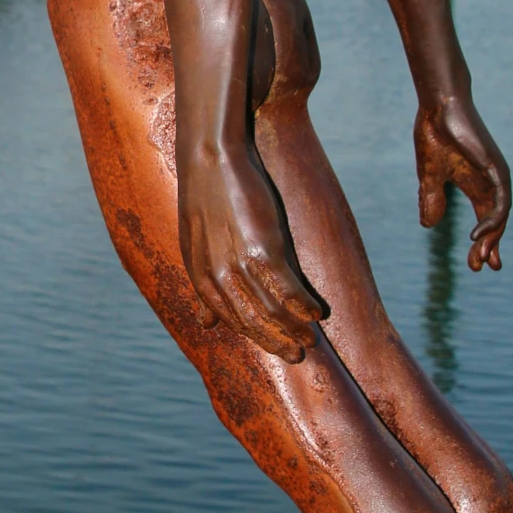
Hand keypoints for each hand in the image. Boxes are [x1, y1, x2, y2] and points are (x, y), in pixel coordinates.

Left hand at [178, 148, 327, 362]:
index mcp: (199, 276)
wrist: (211, 157)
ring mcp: (239, 264)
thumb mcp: (195, 246)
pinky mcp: (263, 249)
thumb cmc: (207, 198)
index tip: (275, 347)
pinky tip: (317, 313)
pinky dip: (303, 305)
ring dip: (294, 328)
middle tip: (298, 354)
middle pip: (251, 322)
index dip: (255, 337)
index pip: (230, 320)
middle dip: (276, 342)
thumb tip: (205, 323)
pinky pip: (287, 289)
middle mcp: (216, 276)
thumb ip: (203, 285)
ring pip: (271, 311)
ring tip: (312, 338)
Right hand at [414, 90, 510, 270]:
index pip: (486, 221)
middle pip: (496, 222)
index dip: (482, 244)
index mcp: (475, 186)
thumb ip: (431, 199)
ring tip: (480, 257)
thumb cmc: (435, 135)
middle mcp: (490, 183)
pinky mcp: (496, 168)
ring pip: (501, 215)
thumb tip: (428, 225)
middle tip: (478, 267)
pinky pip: (501, 201)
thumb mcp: (429, 176)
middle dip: (488, 247)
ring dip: (492, 238)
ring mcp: (495, 176)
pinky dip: (492, 220)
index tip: (475, 266)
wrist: (438, 108)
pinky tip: (479, 235)